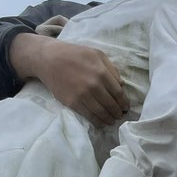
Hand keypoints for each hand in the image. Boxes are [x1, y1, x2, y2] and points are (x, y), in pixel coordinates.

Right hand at [11, 34, 128, 124]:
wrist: (50, 60)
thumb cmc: (75, 54)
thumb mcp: (97, 54)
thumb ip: (111, 69)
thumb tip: (122, 85)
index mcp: (102, 72)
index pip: (118, 93)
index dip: (124, 103)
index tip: (125, 107)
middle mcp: (94, 86)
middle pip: (111, 105)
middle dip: (118, 112)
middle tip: (119, 116)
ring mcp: (83, 96)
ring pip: (101, 113)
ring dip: (109, 119)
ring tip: (112, 121)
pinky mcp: (73, 103)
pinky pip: (89, 116)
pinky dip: (97, 122)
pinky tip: (101, 123)